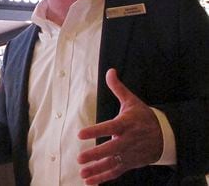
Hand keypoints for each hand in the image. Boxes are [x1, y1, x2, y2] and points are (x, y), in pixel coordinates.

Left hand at [77, 68, 162, 184]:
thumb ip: (118, 88)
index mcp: (126, 124)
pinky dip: (103, 178)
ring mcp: (129, 154)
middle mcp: (128, 140)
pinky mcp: (129, 163)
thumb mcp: (132, 102)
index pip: (109, 127)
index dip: (95, 131)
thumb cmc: (143, 117)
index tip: (80, 134)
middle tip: (80, 157)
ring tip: (82, 172)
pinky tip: (89, 181)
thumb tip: (110, 71)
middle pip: (111, 149)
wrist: (165, 136)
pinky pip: (115, 172)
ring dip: (96, 169)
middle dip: (95, 154)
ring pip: (112, 163)